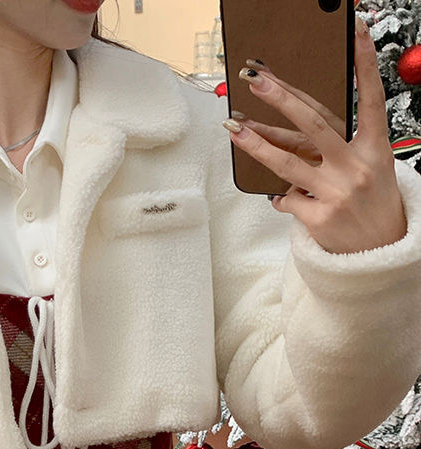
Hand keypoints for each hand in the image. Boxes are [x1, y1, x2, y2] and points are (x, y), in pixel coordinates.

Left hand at [225, 15, 406, 253]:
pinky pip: (287, 199)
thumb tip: (297, 134)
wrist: (379, 252)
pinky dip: (280, 198)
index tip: (354, 31)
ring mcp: (336, 193)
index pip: (371, 98)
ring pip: (287, 163)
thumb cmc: (372, 205)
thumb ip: (341, 147)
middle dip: (282, 99)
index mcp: (375, 148)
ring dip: (256, 143)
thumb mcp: (371, 167)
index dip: (364, 64)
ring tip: (233, 126)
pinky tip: (279, 198)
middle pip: (314, 124)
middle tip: (257, 80)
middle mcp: (356, 166)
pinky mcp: (319, 218)